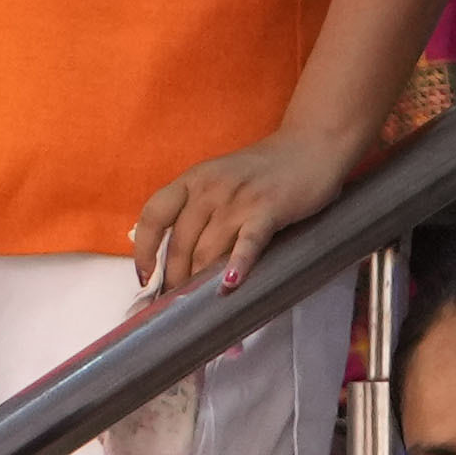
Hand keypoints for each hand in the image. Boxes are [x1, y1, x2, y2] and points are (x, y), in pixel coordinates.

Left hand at [135, 114, 375, 307]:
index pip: (154, 216)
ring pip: (208, 249)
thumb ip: (196, 208)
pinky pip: (248, 241)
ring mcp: (239, 199)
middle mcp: (210, 188)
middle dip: (176, 279)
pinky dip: (238, 264)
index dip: (143, 251)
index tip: (145, 278)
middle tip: (177, 306)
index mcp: (193, 180)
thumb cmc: (264, 170)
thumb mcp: (219, 179)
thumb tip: (171, 251)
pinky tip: (231, 284)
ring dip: (202, 282)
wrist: (311, 146)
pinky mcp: (268, 209)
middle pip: (181, 243)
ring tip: (200, 308)